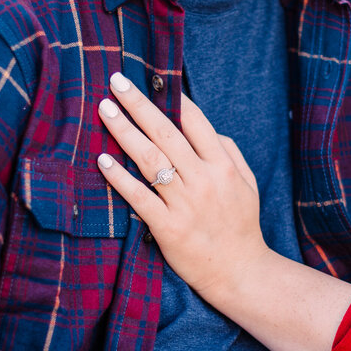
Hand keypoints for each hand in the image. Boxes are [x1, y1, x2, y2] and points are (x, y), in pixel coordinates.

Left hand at [94, 73, 274, 301]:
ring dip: (123, 131)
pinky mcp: (168, 228)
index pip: (194, 121)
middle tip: (116, 81)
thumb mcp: (247, 183)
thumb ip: (228, 151)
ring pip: (149, 159)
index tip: (149, 79)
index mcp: (222, 166)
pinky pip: (139, 197)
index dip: (171, 98)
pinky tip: (102, 161)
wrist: (240, 272)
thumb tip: (204, 127)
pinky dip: (120, 178)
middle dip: (138, 104)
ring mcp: (185, 203)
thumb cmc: (240, 225)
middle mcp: (203, 179)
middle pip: (165, 132)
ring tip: (104, 109)